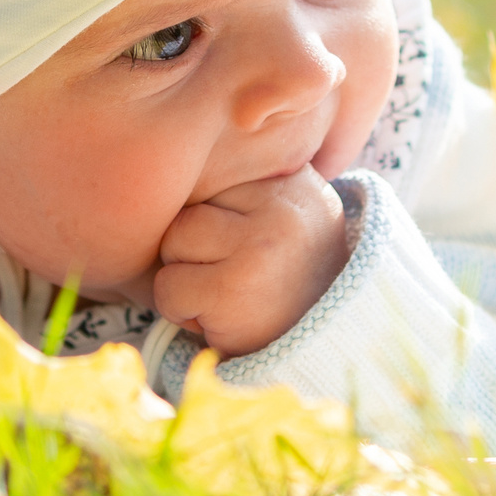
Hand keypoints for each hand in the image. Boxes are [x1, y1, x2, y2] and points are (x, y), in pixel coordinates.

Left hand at [152, 167, 350, 358]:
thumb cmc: (292, 282)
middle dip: (193, 250)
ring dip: (185, 279)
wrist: (326, 349)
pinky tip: (219, 317)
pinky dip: (182, 311)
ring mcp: (258, 248)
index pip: (215, 178)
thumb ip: (253, 187)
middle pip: (190, 209)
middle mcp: (282, 209)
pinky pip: (169, 288)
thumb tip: (187, 146)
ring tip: (224, 294)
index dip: (215, 221)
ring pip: (174, 242)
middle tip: (230, 276)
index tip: (243, 247)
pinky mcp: (232, 291)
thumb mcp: (290, 219)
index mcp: (295, 183)